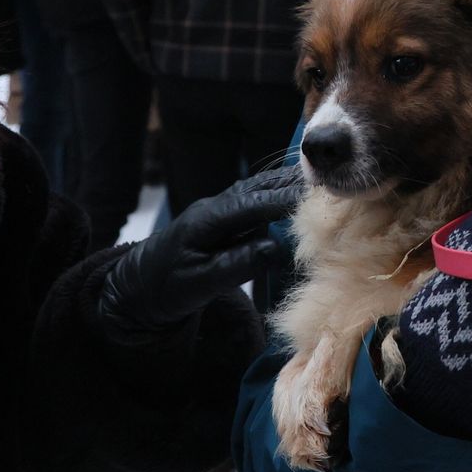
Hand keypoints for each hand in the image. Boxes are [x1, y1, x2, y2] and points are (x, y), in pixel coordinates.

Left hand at [97, 167, 304, 341]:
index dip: (286, 198)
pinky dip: (279, 195)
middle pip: (260, 187)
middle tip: (332, 183)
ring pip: (259, 189)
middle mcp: (216, 207)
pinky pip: (256, 200)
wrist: (139, 289)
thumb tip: (276, 247)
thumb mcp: (200, 283)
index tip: (317, 197)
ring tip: (323, 184)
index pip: (254, 202)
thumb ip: (237, 264)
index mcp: (209, 219)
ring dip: (288, 185)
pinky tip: (299, 197)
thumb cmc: (167, 288)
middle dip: (294, 185)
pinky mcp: (225, 219)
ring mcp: (220, 210)